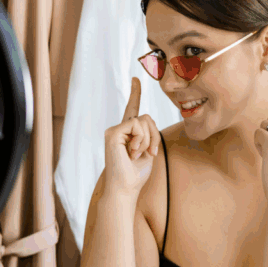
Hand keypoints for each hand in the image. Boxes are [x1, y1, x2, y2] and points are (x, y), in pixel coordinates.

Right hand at [102, 77, 160, 197]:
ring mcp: (115, 131)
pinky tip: (132, 152)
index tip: (136, 78)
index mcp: (128, 133)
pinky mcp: (112, 133)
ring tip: (137, 154)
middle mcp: (120, 130)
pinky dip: (141, 140)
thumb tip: (146, 121)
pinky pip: (136, 125)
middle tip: (148, 153)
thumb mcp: (148, 150)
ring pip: (144, 121)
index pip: (133, 109)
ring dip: (148, 140)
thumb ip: (149, 133)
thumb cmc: (136, 174)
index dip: (135, 93)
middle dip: (155, 136)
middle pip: (147, 117)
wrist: (125, 188)